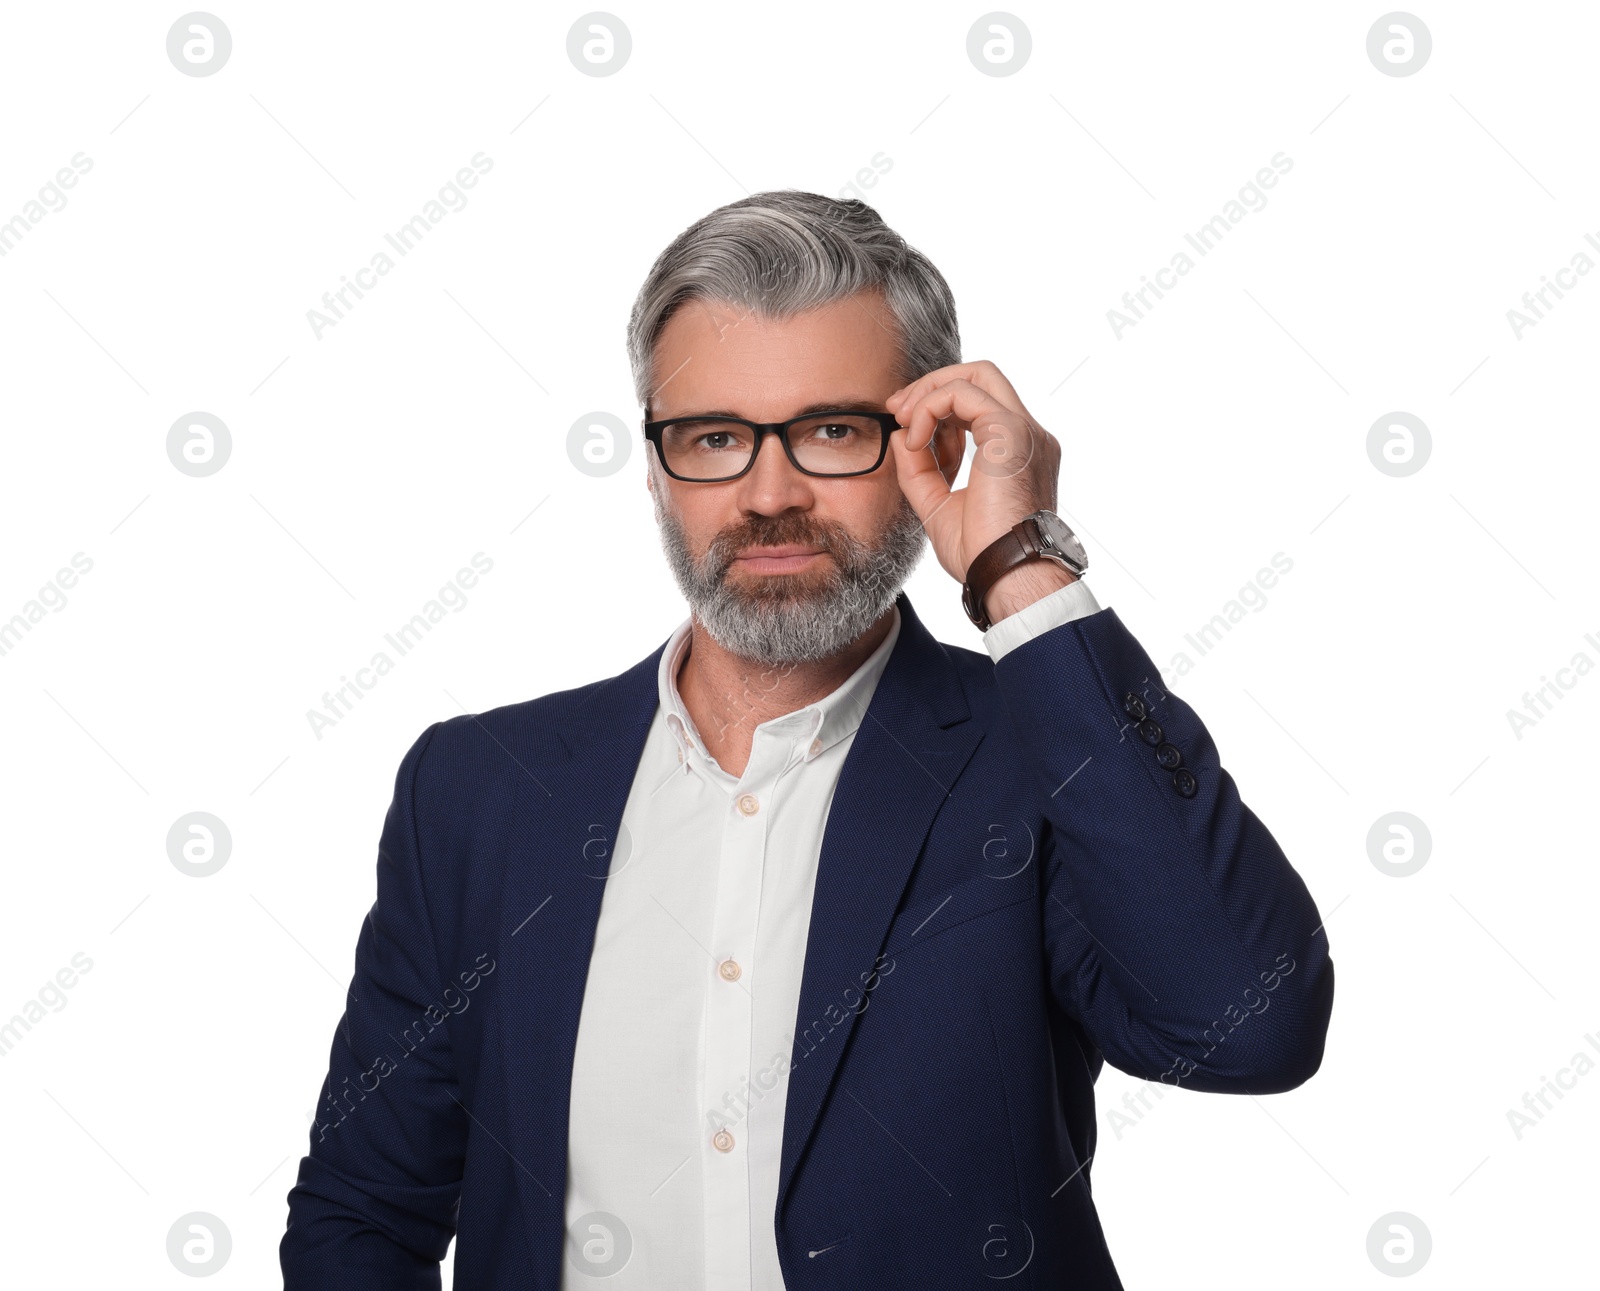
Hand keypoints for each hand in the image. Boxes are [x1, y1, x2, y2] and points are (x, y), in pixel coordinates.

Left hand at [886, 360, 1070, 620]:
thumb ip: (920, 471)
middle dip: (932, 385)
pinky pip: (962, 393)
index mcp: (1015, 452)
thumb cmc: (982, 554)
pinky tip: (915, 439)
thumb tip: (899, 437)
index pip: (978, 405)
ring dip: (928, 392)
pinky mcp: (1009, 430)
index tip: (904, 424)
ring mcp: (1022, 430)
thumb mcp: (939, 507)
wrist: (1007, 574)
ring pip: (975, 374)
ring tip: (902, 420)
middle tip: (896, 408)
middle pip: (980, 376)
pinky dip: (930, 407)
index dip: (937, 406)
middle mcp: (1026, 435)